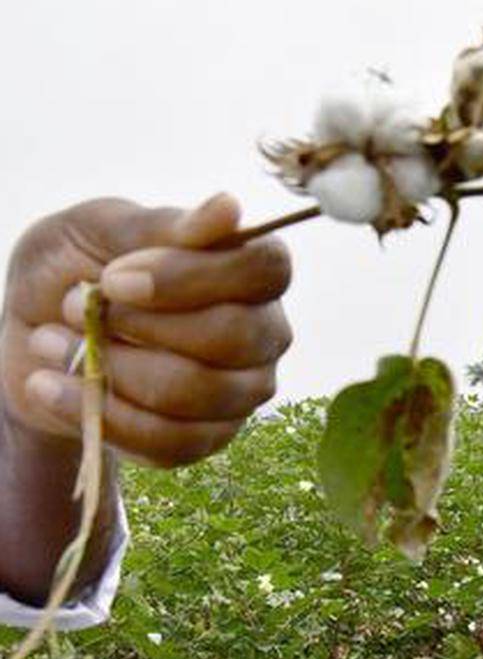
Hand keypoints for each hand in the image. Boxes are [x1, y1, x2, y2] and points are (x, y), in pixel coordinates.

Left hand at [1, 193, 292, 466]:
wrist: (35, 333)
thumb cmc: (76, 268)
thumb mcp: (100, 228)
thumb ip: (161, 226)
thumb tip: (229, 209)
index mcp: (250, 272)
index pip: (265, 269)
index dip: (191, 276)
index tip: (115, 277)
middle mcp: (263, 333)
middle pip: (237, 336)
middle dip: (143, 326)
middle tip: (76, 306)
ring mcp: (241, 392)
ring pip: (197, 393)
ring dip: (111, 368)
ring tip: (52, 342)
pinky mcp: (204, 439)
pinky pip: (170, 443)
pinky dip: (101, 416)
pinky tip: (53, 387)